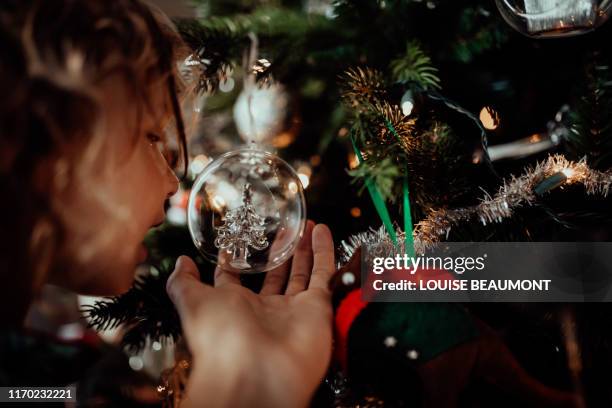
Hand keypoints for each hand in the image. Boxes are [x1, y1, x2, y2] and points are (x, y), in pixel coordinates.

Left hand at [166, 222, 334, 407]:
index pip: (236, 280)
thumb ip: (184, 282)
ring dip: (303, 247)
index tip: (240, 239)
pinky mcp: (317, 307)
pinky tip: (321, 229)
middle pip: (274, 274)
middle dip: (278, 251)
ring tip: (304, 224)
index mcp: (235, 308)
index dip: (238, 260)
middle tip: (282, 227)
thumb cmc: (220, 339)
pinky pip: (323, 274)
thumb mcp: (192, 303)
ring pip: (301, 272)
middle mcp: (265, 310)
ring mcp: (293, 309)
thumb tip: (180, 262)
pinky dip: (324, 251)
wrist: (257, 372)